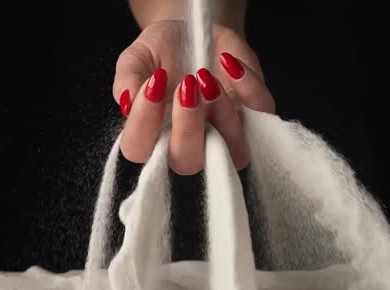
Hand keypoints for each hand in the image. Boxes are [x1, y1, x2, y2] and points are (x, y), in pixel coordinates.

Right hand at [113, 21, 274, 174]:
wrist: (193, 28)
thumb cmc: (161, 51)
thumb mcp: (137, 56)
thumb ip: (127, 80)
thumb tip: (127, 102)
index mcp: (151, 135)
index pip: (139, 149)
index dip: (143, 123)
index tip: (152, 84)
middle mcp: (187, 144)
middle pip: (187, 161)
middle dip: (188, 126)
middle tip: (186, 85)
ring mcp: (223, 136)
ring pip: (233, 154)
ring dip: (224, 118)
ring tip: (206, 78)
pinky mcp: (253, 118)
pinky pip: (262, 119)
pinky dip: (250, 91)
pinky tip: (231, 65)